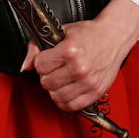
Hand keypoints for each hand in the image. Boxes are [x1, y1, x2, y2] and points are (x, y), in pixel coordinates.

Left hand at [21, 0, 138, 111]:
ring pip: (56, 97)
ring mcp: (88, 82)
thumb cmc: (89, 33)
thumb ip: (37, 46)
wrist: (113, 36)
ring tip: (60, 79)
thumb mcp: (61, 31)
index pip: (40, 66)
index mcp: (70, 51)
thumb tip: (25, 66)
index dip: (41, 61)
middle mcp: (79, 68)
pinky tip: (67, 90)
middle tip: (54, 69)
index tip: (47, 58)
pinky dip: (65, 101)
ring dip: (55, 89)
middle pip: (47, 83)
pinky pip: (71, 106)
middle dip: (46, 75)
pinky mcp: (95, 92)